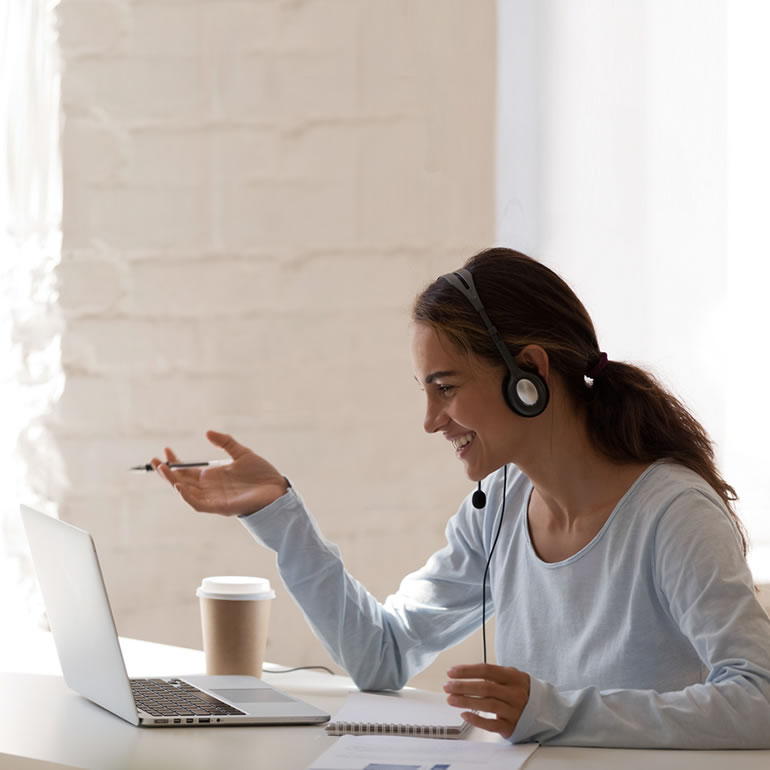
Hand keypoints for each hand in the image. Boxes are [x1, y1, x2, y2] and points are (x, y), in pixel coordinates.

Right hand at [152, 430, 288, 516]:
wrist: (277, 488)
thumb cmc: (261, 474)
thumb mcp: (242, 453)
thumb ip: (225, 443)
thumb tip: (207, 432)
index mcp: (212, 476)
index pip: (187, 470)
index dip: (175, 462)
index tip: (166, 450)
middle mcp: (210, 488)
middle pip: (182, 481)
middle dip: (167, 473)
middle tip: (155, 461)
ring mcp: (214, 498)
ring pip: (187, 493)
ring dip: (174, 482)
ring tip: (164, 470)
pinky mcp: (221, 507)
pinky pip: (199, 504)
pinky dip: (188, 497)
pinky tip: (180, 486)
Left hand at [443, 663, 529, 739]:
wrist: (544, 711)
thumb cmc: (520, 691)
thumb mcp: (512, 676)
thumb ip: (493, 674)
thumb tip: (465, 673)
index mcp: (513, 677)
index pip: (486, 671)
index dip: (467, 671)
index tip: (451, 672)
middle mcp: (514, 694)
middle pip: (485, 688)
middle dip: (463, 686)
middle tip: (447, 686)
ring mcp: (513, 711)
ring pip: (487, 705)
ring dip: (466, 701)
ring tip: (450, 699)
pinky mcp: (511, 727)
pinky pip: (492, 725)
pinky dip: (477, 720)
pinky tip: (464, 714)